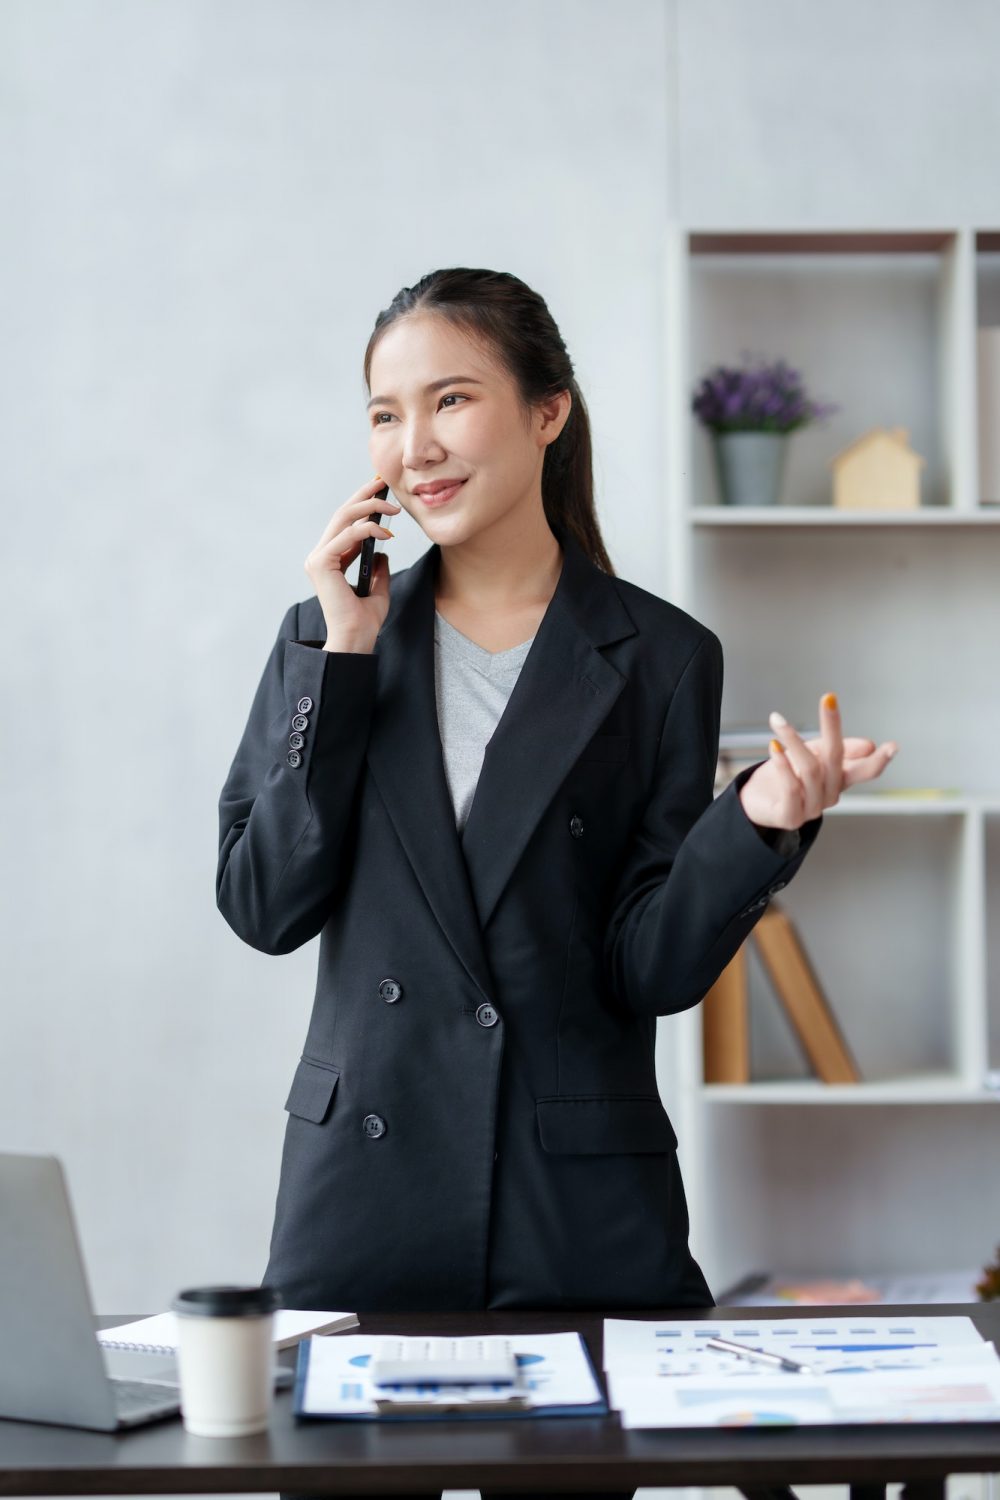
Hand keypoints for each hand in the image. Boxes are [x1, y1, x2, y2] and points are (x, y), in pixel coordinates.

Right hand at [303, 475, 400, 652]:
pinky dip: (368, 529)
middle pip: (341, 515)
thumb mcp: (378, 589)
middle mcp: (319, 557)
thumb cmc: (365, 621)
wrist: (356, 640)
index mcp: (328, 561)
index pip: (343, 524)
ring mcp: (317, 559)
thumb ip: (378, 569)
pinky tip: (386, 533)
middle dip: (363, 495)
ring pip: (343, 519)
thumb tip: (382, 551)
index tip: (380, 489)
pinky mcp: (321, 564)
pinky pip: (346, 536)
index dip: (360, 503)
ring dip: (370, 508)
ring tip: (394, 509)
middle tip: (384, 482)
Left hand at [737, 692, 898, 830]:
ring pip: (811, 770)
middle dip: (833, 727)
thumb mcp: (812, 754)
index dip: (879, 760)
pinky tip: (774, 747)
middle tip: (828, 700)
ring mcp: (812, 809)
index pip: (865, 770)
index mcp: (840, 779)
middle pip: (836, 759)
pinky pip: (791, 788)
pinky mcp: (790, 817)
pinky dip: (783, 765)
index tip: (892, 746)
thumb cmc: (787, 774)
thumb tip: (868, 746)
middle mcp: (830, 795)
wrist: (756, 799)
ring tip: (778, 721)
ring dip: (794, 741)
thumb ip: (835, 748)